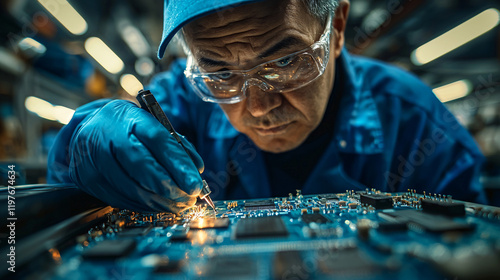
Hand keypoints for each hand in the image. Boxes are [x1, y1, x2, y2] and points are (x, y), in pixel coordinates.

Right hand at [68, 100, 203, 212]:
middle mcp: (108, 136)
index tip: (196, 183)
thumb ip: (177, 145)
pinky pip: (121, 199)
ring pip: (132, 188)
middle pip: (143, 167)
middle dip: (171, 187)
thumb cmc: (129, 129)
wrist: (88, 131)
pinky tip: (159, 205)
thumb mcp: (152, 126)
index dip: (179, 165)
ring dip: (160, 201)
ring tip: (179, 205)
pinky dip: (144, 206)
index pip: (158, 140)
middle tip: (190, 199)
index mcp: (129, 117)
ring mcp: (94, 159)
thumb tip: (196, 169)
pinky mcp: (88, 179)